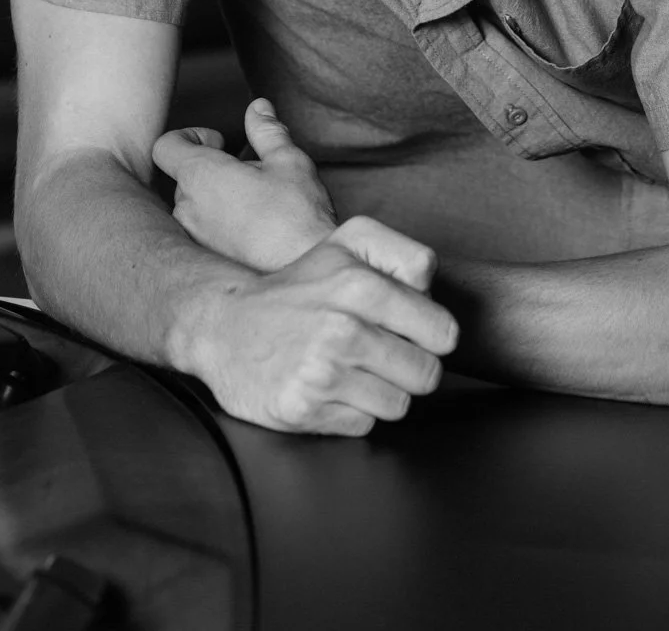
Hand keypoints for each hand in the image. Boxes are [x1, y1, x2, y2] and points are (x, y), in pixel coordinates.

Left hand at [152, 98, 336, 271]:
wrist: (305, 271)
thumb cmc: (298, 216)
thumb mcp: (288, 161)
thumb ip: (267, 130)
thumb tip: (258, 106)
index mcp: (201, 176)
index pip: (165, 146)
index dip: (190, 136)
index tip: (220, 142)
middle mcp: (186, 208)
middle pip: (183, 176)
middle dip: (214, 168)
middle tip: (252, 174)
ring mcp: (192, 238)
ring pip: (194, 206)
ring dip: (217, 198)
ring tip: (255, 205)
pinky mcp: (203, 262)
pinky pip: (201, 233)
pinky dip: (219, 225)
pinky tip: (252, 231)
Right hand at [188, 214, 458, 435]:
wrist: (225, 325)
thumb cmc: (299, 286)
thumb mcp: (349, 243)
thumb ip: (404, 255)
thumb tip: (433, 290)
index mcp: (360, 284)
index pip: (443, 332)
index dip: (431, 334)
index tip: (409, 329)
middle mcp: (342, 329)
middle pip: (427, 374)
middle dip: (410, 366)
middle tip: (379, 351)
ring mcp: (321, 373)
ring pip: (399, 404)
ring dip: (381, 391)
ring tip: (351, 367)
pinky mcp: (303, 409)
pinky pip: (363, 425)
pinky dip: (352, 411)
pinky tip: (328, 387)